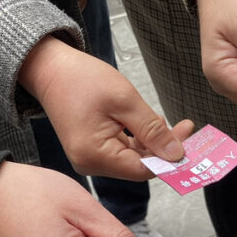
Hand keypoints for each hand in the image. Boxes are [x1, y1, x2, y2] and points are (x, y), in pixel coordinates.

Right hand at [19, 36, 194, 178]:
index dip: (169, 157)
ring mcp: (91, 158)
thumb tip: (176, 155)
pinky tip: (149, 123)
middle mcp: (91, 164)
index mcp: (95, 155)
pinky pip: (123, 150)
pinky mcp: (93, 149)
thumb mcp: (124, 101)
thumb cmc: (81, 79)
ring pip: (134, 158)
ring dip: (153, 143)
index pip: (144, 169)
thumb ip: (152, 130)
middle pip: (139, 165)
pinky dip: (140, 139)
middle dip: (164, 149)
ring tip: (167, 121)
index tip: (188, 137)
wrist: (49, 67)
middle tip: (184, 127)